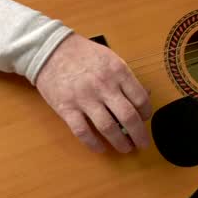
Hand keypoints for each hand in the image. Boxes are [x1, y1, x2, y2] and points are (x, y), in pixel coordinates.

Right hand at [35, 33, 151, 153]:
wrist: (50, 50)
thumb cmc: (84, 53)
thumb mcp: (111, 58)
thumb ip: (127, 78)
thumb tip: (145, 95)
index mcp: (118, 72)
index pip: (140, 99)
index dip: (146, 113)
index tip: (145, 119)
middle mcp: (104, 86)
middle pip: (128, 117)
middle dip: (139, 134)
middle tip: (142, 143)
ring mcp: (84, 98)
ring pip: (108, 128)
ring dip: (120, 142)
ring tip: (126, 148)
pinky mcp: (67, 108)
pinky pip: (83, 132)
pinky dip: (93, 144)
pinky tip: (101, 148)